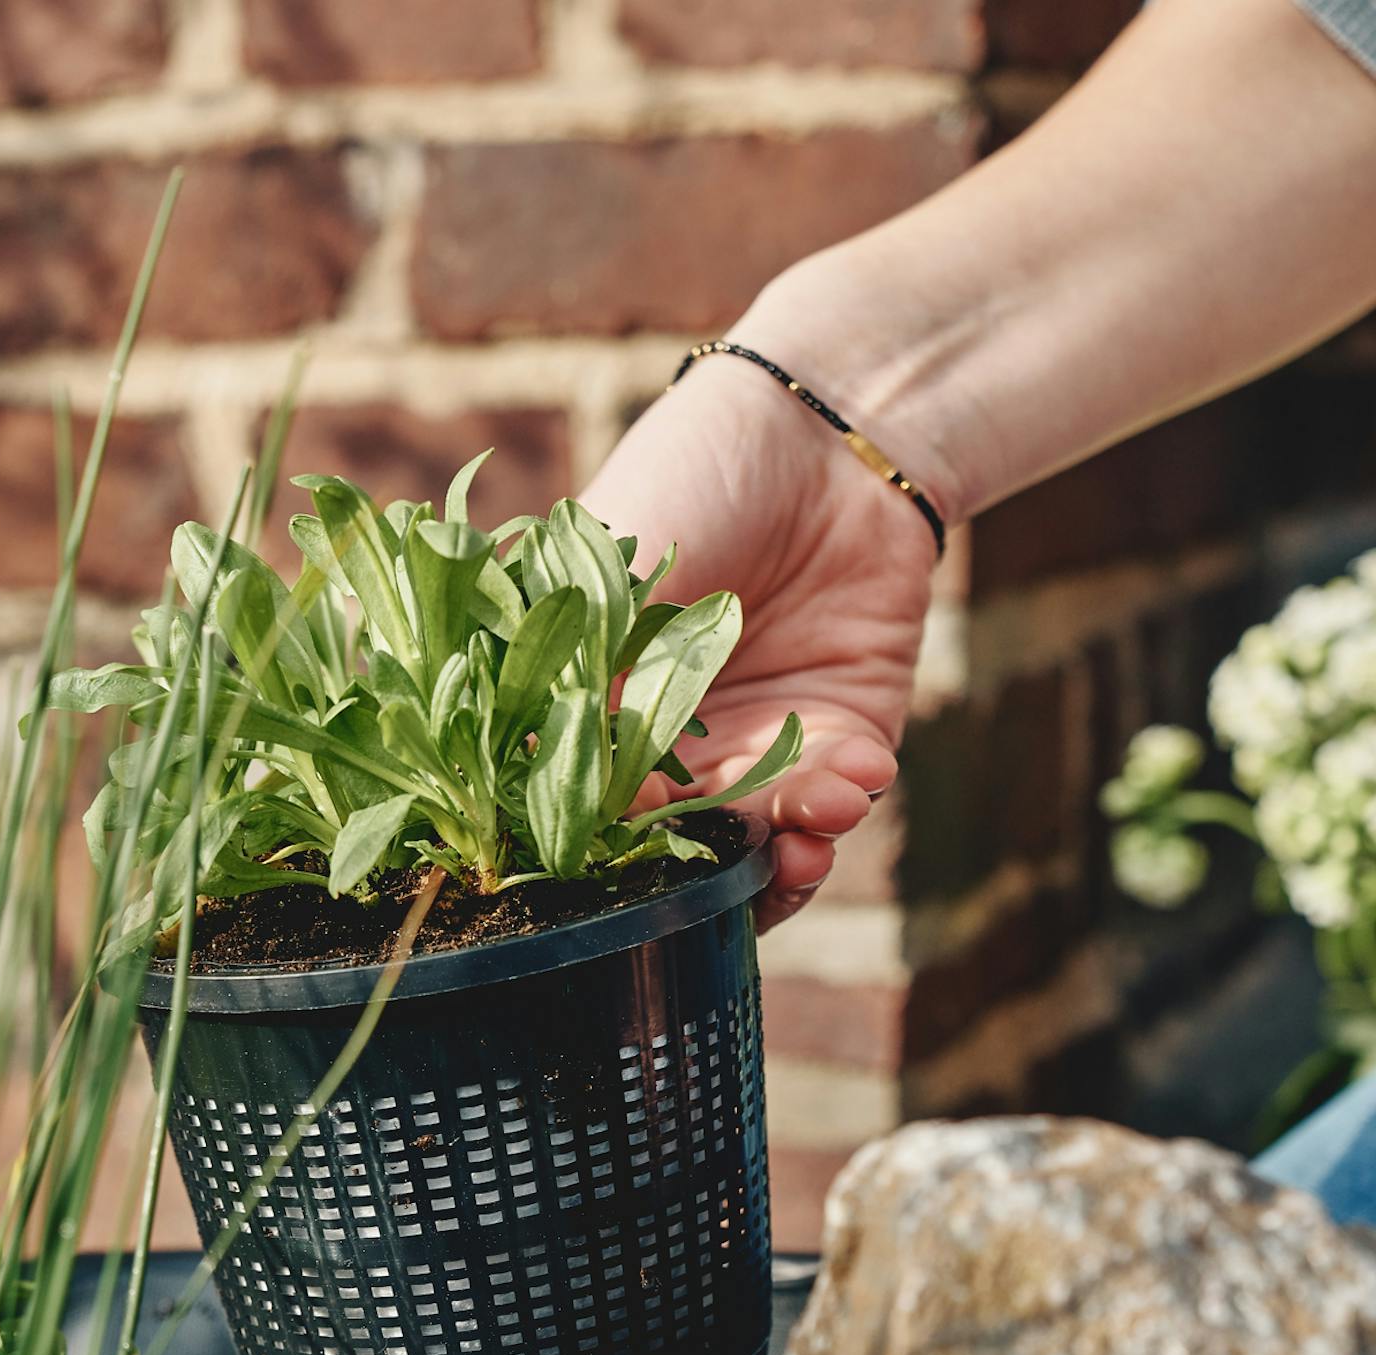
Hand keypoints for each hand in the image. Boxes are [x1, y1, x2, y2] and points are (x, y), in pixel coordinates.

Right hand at [583, 353, 937, 929]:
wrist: (824, 425)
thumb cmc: (688, 481)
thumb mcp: (608, 587)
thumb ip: (586, 697)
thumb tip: (560, 807)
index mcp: (592, 717)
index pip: (585, 813)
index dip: (607, 852)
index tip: (626, 861)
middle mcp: (668, 750)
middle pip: (673, 849)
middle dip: (708, 866)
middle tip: (734, 855)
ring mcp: (755, 751)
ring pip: (758, 844)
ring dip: (785, 849)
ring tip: (811, 826)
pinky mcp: (842, 738)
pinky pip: (835, 804)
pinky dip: (844, 806)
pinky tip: (855, 775)